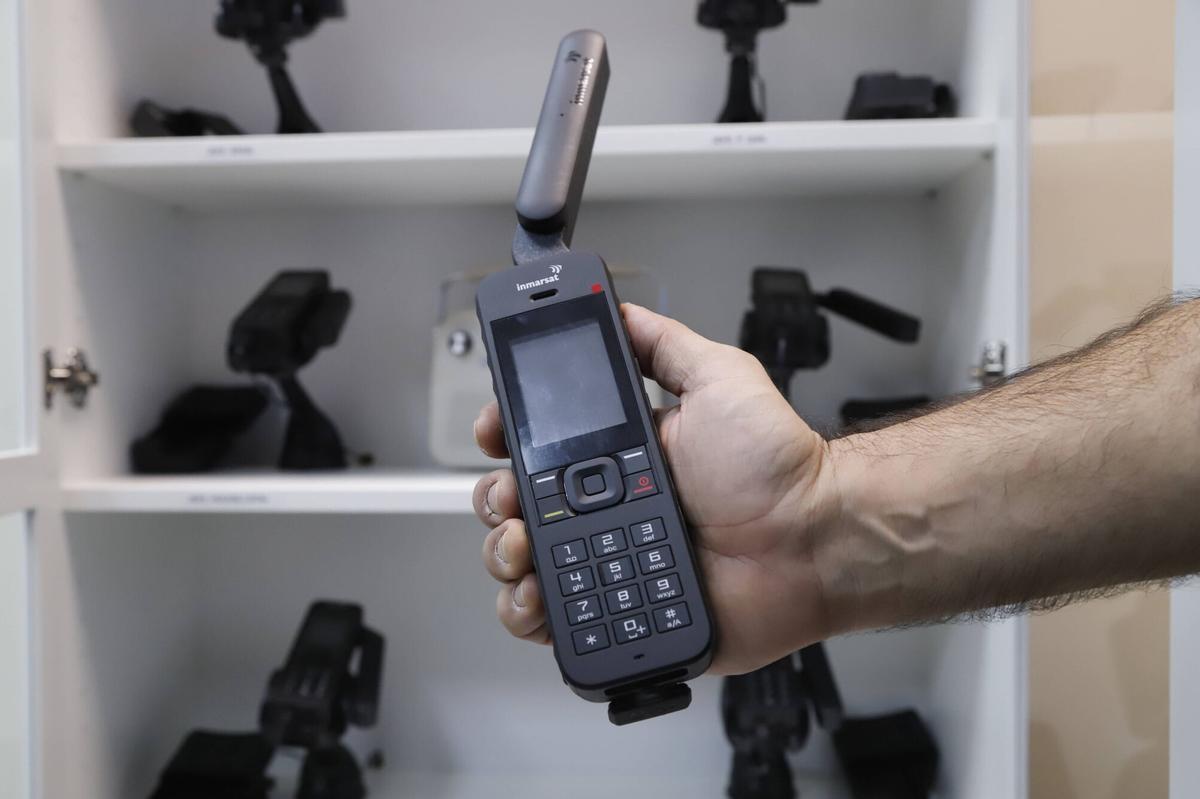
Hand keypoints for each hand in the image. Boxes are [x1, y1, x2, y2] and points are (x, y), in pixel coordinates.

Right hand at [473, 303, 836, 673]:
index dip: (507, 437)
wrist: (813, 542)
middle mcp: (608, 510)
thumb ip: (665, 345)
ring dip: (503, 553)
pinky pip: (553, 620)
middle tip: (515, 498)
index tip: (496, 431)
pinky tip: (539, 597)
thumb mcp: (720, 378)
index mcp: (621, 456)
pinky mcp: (619, 614)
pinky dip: (528, 612)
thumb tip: (619, 309)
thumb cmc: (778, 465)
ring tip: (524, 546)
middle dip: (496, 499)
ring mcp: (610, 563)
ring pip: (522, 563)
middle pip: (518, 505)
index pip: (541, 445)